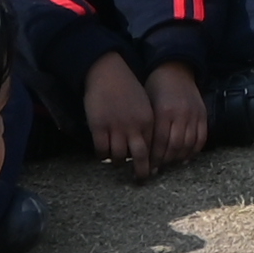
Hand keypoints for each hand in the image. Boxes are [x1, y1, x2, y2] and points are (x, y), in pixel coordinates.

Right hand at [81, 53, 157, 177]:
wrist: (108, 72)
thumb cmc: (126, 88)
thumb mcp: (143, 104)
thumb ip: (145, 123)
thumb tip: (145, 142)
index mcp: (148, 120)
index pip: (154, 147)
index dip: (153, 160)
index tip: (153, 169)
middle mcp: (134, 126)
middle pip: (141, 156)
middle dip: (142, 171)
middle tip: (141, 180)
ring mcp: (116, 127)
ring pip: (119, 156)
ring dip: (118, 162)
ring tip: (117, 164)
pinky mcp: (99, 127)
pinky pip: (101, 149)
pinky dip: (102, 156)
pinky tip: (102, 156)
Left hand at [138, 63, 213, 170]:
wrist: (175, 69)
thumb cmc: (155, 87)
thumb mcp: (147, 104)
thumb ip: (147, 126)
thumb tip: (140, 150)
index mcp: (164, 112)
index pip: (159, 142)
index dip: (153, 157)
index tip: (147, 167)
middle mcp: (180, 114)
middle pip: (174, 146)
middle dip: (165, 161)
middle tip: (157, 170)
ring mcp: (194, 115)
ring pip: (188, 144)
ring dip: (178, 158)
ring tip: (170, 165)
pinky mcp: (203, 114)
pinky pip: (201, 137)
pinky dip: (194, 150)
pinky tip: (186, 157)